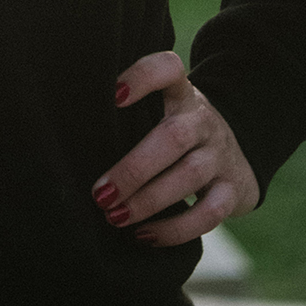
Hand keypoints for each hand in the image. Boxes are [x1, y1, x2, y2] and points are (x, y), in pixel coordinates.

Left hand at [91, 51, 259, 245]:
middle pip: (173, 137)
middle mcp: (202, 120)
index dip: (144, 77)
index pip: (169, 69)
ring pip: (190, 175)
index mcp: (180, 94)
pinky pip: (210, 213)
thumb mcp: (160, 111)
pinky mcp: (234, 191)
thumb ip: (127, 114)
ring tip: (114, 217)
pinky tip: (145, 236)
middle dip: (133, 170)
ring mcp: (221, 154)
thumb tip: (68, 137)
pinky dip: (176, 229)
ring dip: (148, 201)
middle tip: (99, 194)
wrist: (237, 152)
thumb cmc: (175, 132)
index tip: (114, 96)